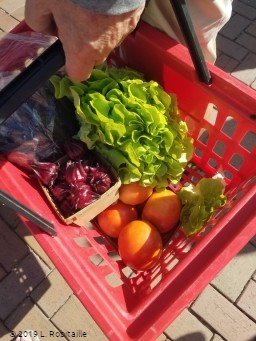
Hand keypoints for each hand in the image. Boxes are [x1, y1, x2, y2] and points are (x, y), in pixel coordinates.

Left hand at [25, 0, 144, 80]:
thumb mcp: (41, 1)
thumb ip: (38, 20)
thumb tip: (45, 27)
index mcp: (81, 50)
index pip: (78, 74)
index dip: (71, 64)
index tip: (67, 49)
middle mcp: (104, 47)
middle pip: (94, 56)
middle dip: (86, 44)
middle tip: (77, 19)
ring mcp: (122, 33)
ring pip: (108, 40)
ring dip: (100, 29)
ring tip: (92, 5)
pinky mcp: (133, 18)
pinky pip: (121, 24)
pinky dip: (113, 16)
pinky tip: (106, 1)